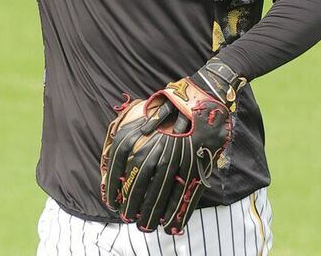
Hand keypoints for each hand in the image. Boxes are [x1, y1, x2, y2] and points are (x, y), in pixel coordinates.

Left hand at [99, 59, 246, 234]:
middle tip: (128, 219)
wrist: (209, 94)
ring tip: (147, 226)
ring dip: (154, 213)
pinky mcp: (199, 165)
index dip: (115, 188)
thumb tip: (126, 144)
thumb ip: (140, 127)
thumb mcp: (154, 108)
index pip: (125, 168)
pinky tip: (171, 224)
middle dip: (134, 205)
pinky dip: (177, 211)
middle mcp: (162, 151)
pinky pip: (186, 193)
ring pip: (163, 192)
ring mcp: (181, 160)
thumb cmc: (179, 100)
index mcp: (148, 137)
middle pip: (143, 185)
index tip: (111, 203)